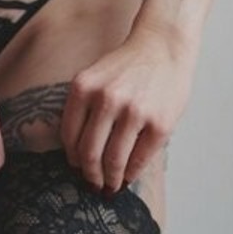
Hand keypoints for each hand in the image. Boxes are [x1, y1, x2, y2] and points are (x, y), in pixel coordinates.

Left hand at [60, 22, 196, 193]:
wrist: (162, 46)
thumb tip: (76, 153)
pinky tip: (129, 176)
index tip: (76, 169)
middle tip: (92, 185)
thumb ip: (82, 107)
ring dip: (110, 180)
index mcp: (84, 87)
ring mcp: (135, 112)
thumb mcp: (93, 77)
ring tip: (110, 186)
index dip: (72, 159)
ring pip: (114, 161)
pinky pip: (139, 159)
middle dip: (90, 176)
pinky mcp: (159, 124)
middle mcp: (107, 100)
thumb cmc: (126, 66)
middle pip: (89, 154)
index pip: (70, 136)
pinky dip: (131, 174)